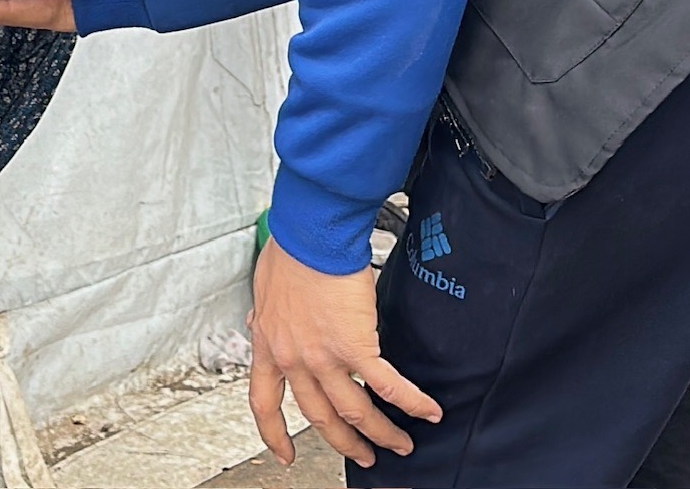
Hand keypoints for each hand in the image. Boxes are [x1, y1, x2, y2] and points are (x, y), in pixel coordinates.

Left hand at [248, 237, 439, 469]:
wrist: (312, 234)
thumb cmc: (291, 249)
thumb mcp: (265, 288)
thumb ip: (267, 315)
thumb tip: (262, 321)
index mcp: (269, 346)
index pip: (264, 402)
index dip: (274, 434)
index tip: (284, 454)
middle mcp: (294, 359)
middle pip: (318, 416)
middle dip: (344, 442)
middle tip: (362, 455)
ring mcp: (324, 357)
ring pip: (355, 411)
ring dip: (381, 433)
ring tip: (399, 443)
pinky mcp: (356, 346)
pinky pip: (388, 385)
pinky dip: (411, 402)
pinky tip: (427, 411)